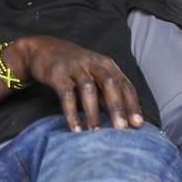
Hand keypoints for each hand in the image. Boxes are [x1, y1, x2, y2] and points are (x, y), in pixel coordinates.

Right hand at [7, 35, 144, 130]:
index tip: (138, 124)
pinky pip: (67, 95)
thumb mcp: (94, 74)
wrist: (42, 49)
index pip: (124, 84)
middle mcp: (93, 63)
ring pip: (88, 89)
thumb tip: (124, 119)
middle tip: (122, 128)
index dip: (132, 104)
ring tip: (96, 132)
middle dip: (117, 107)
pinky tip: (75, 129)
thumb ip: (107, 93)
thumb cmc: (74, 67)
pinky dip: (71, 113)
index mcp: (107, 64)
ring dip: (93, 111)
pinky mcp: (58, 74)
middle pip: (110, 84)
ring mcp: (75, 67)